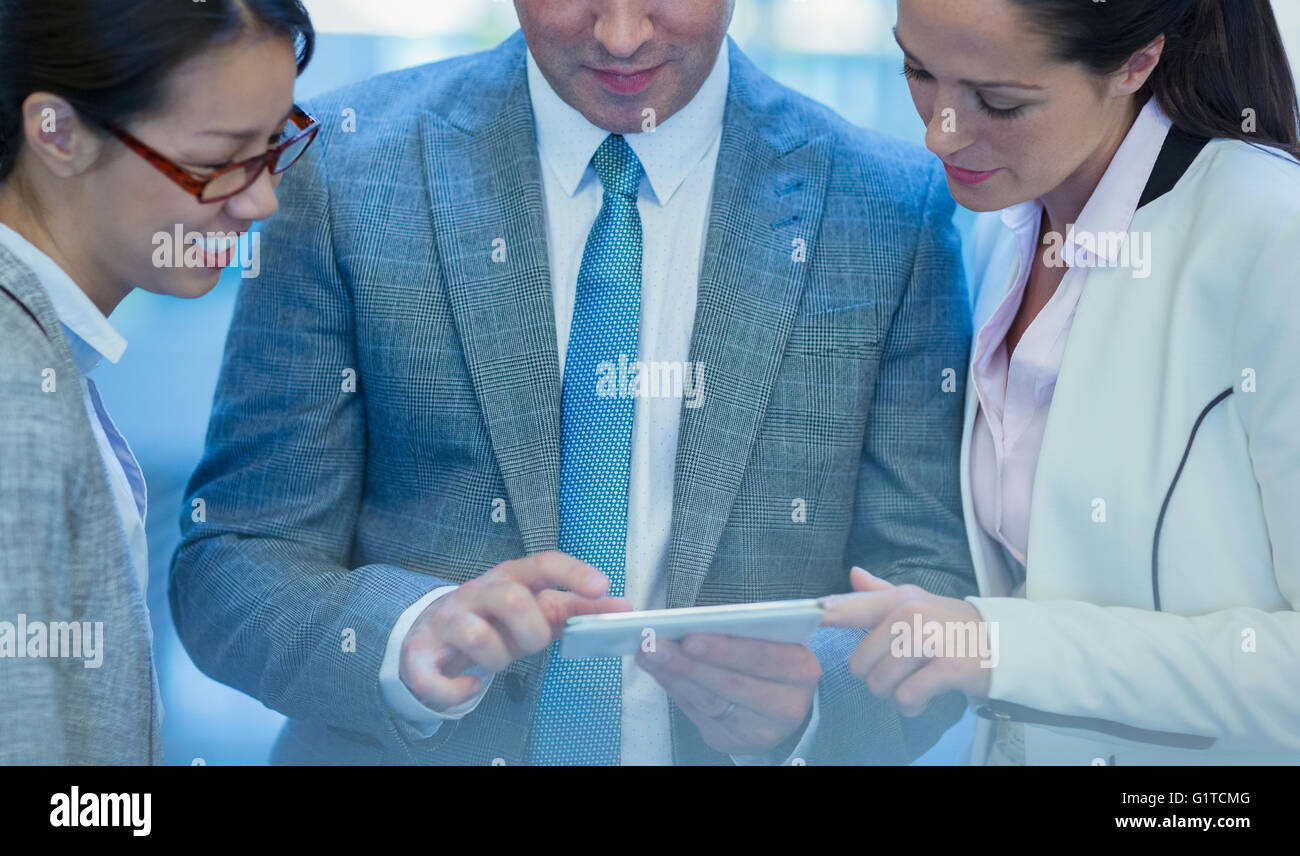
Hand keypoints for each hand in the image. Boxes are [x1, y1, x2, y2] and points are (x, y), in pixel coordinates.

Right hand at [399, 550, 631, 710]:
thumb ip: (575, 608)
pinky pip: (437, 678)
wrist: (432, 633)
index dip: (573, 572)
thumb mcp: (534, 608)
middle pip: (512, 599)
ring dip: (497, 661)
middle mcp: (476, 591)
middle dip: (532, 632)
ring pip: (477, 636)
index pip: (543, 563)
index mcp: (509, 577)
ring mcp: (446, 620)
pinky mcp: (419, 653)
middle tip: (532, 645)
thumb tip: (623, 607)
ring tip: (498, 663)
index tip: (603, 585)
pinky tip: (470, 687)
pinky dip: (460, 690)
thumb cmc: (496, 620)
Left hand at [636, 634, 818, 756]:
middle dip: (687, 664)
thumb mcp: (770, 639)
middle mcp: (786, 705)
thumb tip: (690, 622)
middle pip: (730, 684)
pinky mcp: (733, 741)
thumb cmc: (770, 658)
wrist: (783, 701)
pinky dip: (676, 691)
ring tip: (648, 654)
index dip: (724, 649)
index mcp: (801, 669)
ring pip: (710, 702)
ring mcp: (759, 730)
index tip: (689, 638)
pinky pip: (698, 715)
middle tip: (654, 645)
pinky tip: (659, 673)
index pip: (762, 658)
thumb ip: (740, 629)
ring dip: (674, 676)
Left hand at [820, 567, 993, 715]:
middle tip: (899, 673)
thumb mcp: (916, 602)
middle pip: (860, 663)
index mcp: (897, 599)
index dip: (822, 616)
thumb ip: (880, 593)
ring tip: (914, 684)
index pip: (849, 607)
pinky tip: (924, 697)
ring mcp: (929, 639)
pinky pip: (907, 697)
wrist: (1006, 642)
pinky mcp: (948, 666)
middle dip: (875, 678)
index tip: (805, 620)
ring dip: (893, 694)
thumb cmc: (951, 625)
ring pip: (881, 683)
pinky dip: (912, 705)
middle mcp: (910, 615)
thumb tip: (852, 573)